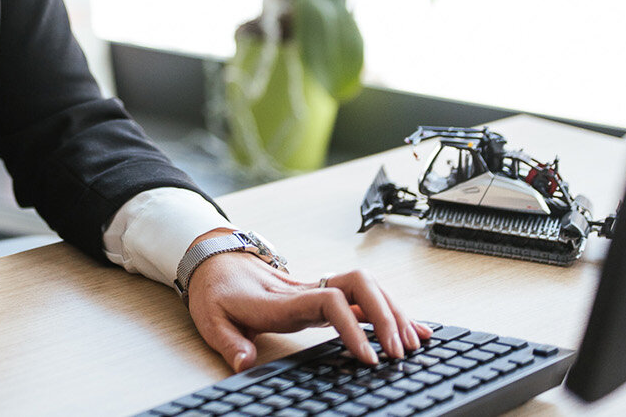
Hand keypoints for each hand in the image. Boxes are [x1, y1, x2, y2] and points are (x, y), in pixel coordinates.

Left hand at [183, 236, 430, 372]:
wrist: (214, 261)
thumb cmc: (215, 292)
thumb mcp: (210, 320)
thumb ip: (229, 343)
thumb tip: (245, 363)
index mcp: (282, 300)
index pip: (329, 301)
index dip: (353, 327)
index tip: (369, 357)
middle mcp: (305, 290)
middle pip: (359, 285)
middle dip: (385, 316)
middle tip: (400, 353)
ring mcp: (316, 288)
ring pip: (367, 287)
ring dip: (394, 311)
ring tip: (415, 343)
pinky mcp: (323, 293)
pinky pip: (363, 297)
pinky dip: (390, 309)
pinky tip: (411, 328)